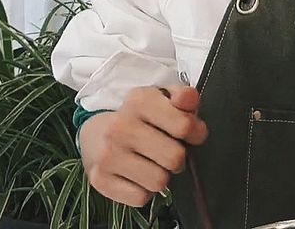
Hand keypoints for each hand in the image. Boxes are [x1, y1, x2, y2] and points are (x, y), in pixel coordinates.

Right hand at [79, 84, 208, 206]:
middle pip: (174, 157)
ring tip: (155, 163)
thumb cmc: (141, 117)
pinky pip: (140, 198)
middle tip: (172, 151)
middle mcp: (121, 126)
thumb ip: (184, 97)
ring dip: (163, 175)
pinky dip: (145, 191)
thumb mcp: (164, 97)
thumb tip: (190, 100)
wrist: (97, 134)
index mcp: (140, 101)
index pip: (184, 125)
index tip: (193, 133)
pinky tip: (139, 176)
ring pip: (159, 181)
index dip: (197, 132)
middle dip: (180, 157)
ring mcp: (108, 155)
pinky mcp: (100, 180)